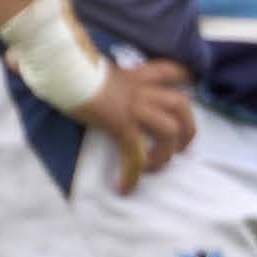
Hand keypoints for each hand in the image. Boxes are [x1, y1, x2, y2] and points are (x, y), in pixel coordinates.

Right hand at [84, 57, 198, 191]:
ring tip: (153, 167)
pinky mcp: (122, 124)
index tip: (191, 89)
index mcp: (137, 76)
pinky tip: (123, 187)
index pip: (170, 71)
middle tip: (181, 147)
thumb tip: (104, 86)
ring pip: (168, 131)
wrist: (65, 70)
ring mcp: (135, 108)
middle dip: (188, 129)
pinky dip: (132, 174)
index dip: (186, 79)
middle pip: (181, 105)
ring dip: (164, 154)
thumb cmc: (75, 69)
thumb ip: (111, 80)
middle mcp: (142, 90)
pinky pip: (135, 154)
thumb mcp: (100, 72)